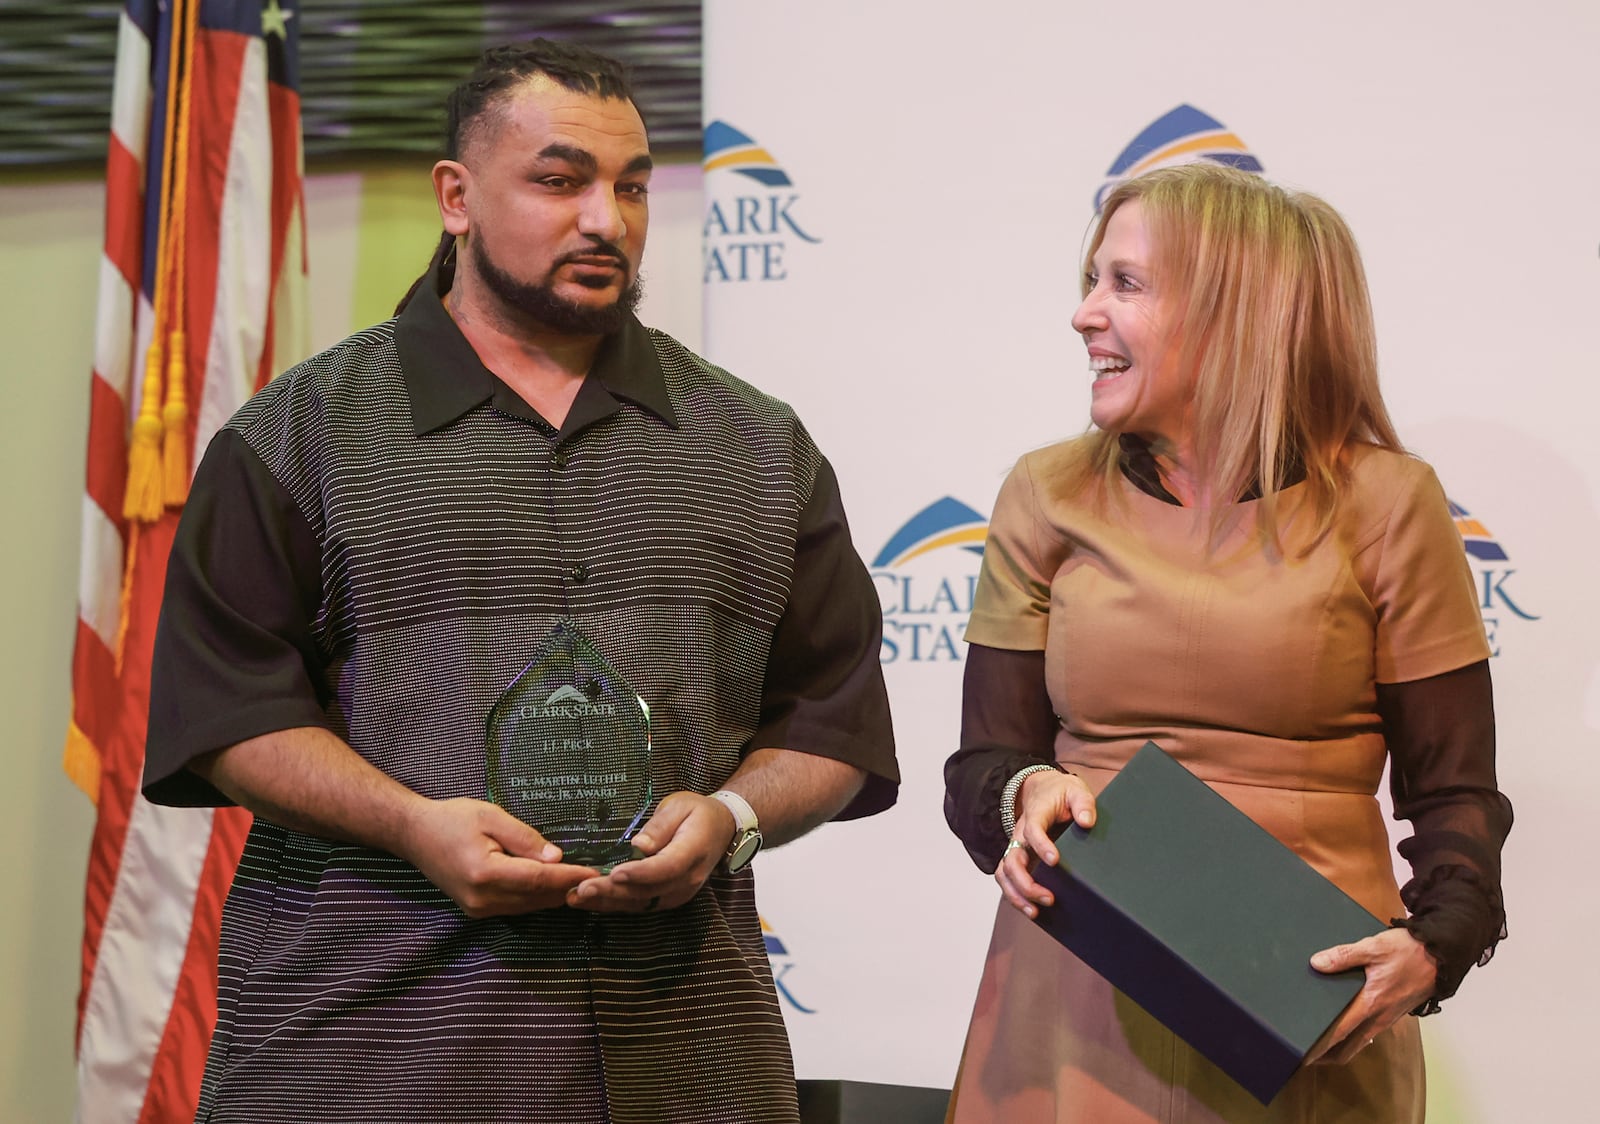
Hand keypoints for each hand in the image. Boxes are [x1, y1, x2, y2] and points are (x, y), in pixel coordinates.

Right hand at [401, 797, 599, 917]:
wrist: (415, 835)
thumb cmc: (452, 818)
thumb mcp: (491, 817)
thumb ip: (525, 838)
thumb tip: (557, 856)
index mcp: (486, 874)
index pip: (539, 879)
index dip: (570, 877)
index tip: (596, 872)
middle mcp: (483, 899)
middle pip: (537, 897)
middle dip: (568, 887)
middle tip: (599, 877)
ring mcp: (479, 909)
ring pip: (529, 906)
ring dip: (555, 894)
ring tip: (583, 881)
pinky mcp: (478, 910)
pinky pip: (516, 906)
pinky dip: (537, 897)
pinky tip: (554, 885)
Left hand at [566, 791, 734, 913]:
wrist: (719, 830)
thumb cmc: (697, 813)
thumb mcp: (680, 806)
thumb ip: (660, 825)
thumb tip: (638, 846)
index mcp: (693, 851)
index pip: (666, 867)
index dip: (640, 873)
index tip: (614, 873)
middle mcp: (687, 879)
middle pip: (648, 891)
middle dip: (612, 892)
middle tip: (580, 889)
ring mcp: (678, 893)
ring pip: (640, 903)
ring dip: (607, 902)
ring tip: (574, 897)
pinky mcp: (667, 898)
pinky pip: (640, 905)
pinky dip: (613, 904)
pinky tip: (589, 901)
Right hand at [996, 770, 1096, 919]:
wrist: (1042, 790)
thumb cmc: (1060, 794)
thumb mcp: (1075, 790)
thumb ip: (1083, 803)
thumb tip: (1086, 821)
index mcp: (1035, 815)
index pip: (1032, 830)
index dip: (1041, 846)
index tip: (1055, 861)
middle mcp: (1020, 834)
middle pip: (1011, 859)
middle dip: (1026, 882)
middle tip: (1049, 898)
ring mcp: (1017, 848)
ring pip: (1004, 873)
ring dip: (1017, 894)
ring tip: (1035, 912)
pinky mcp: (1019, 859)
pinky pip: (1007, 879)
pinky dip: (1015, 897)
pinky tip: (1031, 910)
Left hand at [1303, 927, 1437, 1064]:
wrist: (1443, 954)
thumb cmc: (1410, 951)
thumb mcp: (1373, 947)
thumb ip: (1343, 956)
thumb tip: (1316, 964)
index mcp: (1372, 1002)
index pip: (1340, 1032)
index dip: (1321, 1046)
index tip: (1305, 1055)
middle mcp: (1380, 1016)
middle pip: (1351, 1047)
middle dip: (1329, 1055)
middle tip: (1308, 1054)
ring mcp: (1389, 1017)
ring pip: (1362, 1040)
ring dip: (1343, 1045)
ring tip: (1323, 1041)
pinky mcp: (1396, 1013)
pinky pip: (1372, 1031)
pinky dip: (1357, 1036)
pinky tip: (1348, 1026)